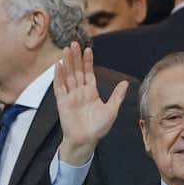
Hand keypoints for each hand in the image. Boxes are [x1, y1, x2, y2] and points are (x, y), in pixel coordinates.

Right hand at [54, 42, 127, 165]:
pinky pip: (59, 87)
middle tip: (74, 43)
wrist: (86, 140)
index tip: (88, 49)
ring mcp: (71, 96)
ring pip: (68, 75)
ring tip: (66, 49)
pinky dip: (58, 76)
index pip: (89, 73)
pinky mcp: (62, 102)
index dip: (88, 61)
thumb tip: (125, 83)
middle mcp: (80, 91)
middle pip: (77, 70)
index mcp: (91, 92)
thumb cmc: (99, 128)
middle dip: (76, 57)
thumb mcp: (112, 110)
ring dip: (67, 63)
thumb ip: (117, 96)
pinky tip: (58, 65)